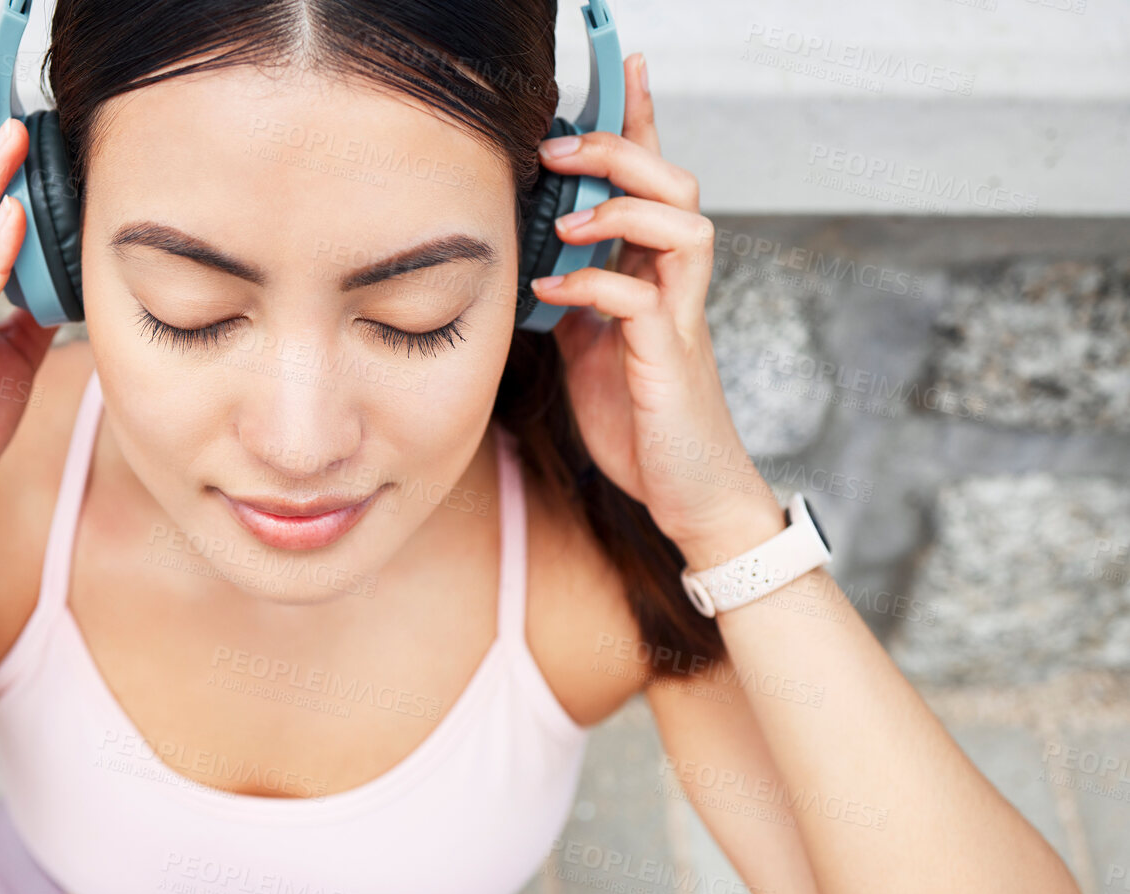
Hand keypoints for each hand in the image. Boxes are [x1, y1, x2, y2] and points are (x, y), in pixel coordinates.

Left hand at [529, 52, 782, 566]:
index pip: (655, 182)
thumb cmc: (642, 424)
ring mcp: (681, 317)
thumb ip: (576, 303)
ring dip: (619, 208)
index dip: (642, 121)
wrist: (687, 494)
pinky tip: (551, 289)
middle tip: (559, 143)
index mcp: (657, 276)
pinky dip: (592, 284)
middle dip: (621, 150)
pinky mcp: (671, 357)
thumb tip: (539, 265)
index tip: (625, 64)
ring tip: (566, 216)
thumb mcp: (591, 352)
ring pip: (680, 225)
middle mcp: (678, 285)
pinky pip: (639, 299)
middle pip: (674, 184)